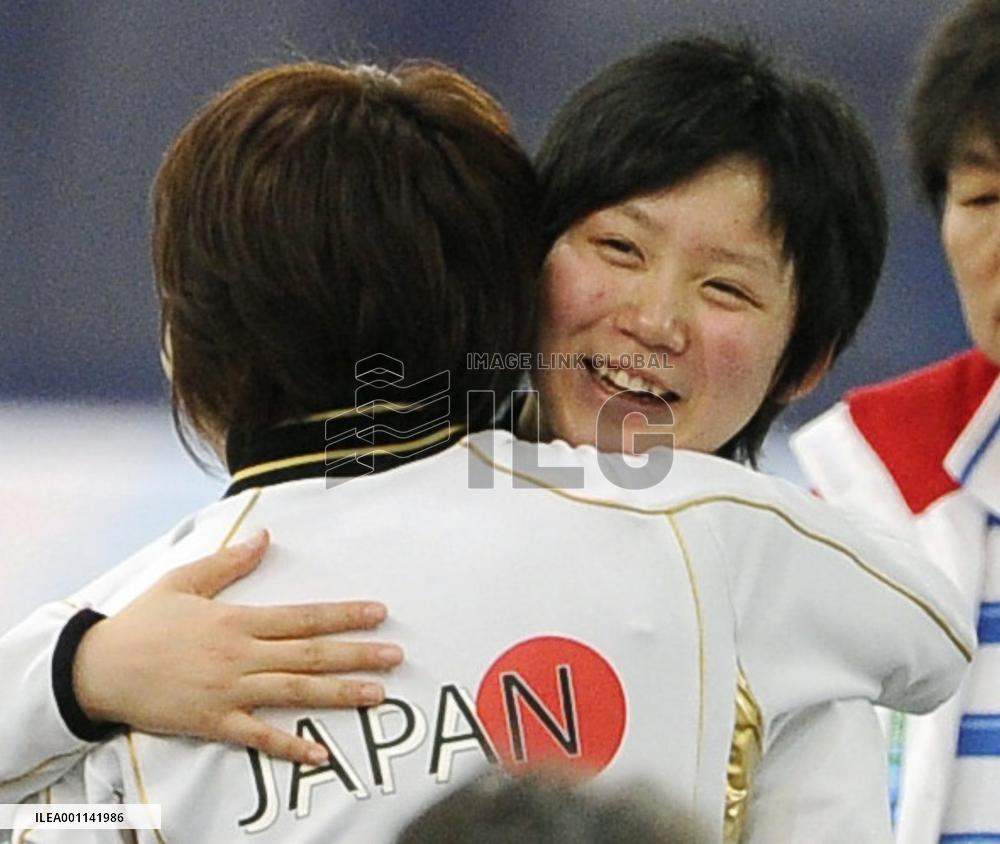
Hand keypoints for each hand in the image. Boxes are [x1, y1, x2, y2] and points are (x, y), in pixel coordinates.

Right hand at [73, 530, 402, 764]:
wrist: (98, 668)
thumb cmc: (142, 622)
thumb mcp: (184, 580)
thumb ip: (229, 562)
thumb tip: (266, 536)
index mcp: (237, 620)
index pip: (303, 617)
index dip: (343, 615)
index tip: (378, 613)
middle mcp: (240, 656)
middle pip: (310, 655)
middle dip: (357, 654)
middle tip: (396, 656)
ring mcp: (229, 691)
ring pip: (294, 692)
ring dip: (339, 694)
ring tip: (379, 695)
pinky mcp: (213, 722)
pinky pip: (257, 736)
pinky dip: (289, 744)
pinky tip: (320, 752)